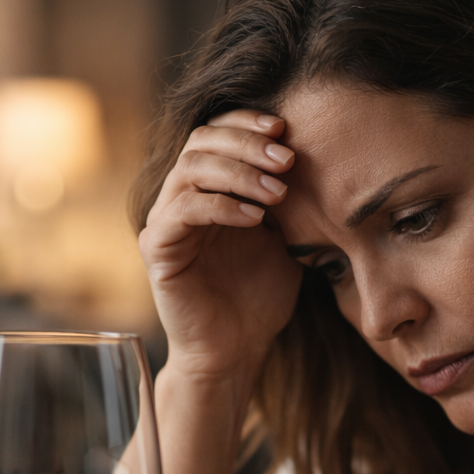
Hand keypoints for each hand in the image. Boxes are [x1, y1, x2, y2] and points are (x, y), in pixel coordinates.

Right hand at [140, 110, 302, 386]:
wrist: (235, 350)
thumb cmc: (260, 298)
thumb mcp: (284, 240)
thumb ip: (287, 200)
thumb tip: (315, 155)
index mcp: (208, 189)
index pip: (217, 133)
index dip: (247, 122)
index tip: (286, 127)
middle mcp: (181, 198)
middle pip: (201, 141)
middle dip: (247, 143)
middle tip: (286, 159)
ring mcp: (166, 221)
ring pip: (191, 169)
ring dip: (239, 172)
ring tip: (278, 191)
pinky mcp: (159, 248)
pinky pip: (184, 210)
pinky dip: (222, 206)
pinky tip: (256, 219)